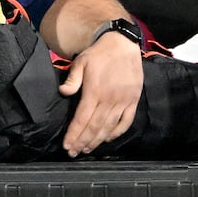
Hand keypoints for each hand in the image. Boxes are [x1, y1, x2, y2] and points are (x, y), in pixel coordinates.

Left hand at [57, 30, 143, 156]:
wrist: (123, 44)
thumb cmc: (100, 53)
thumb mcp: (81, 61)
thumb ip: (72, 79)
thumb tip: (63, 92)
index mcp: (95, 91)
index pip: (82, 119)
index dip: (74, 134)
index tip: (67, 145)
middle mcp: (110, 99)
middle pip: (94, 127)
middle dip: (83, 142)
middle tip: (74, 152)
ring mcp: (123, 100)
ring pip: (109, 127)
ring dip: (98, 140)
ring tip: (87, 149)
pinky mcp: (133, 99)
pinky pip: (126, 121)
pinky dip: (118, 132)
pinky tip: (108, 138)